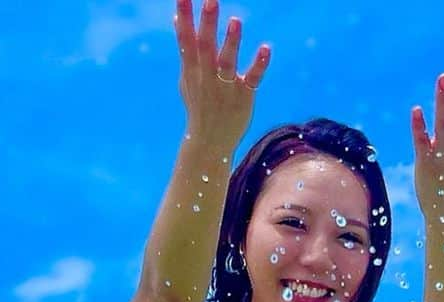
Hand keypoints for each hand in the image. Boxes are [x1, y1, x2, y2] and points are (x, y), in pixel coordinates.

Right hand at [174, 0, 270, 146]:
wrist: (209, 143)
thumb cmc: (200, 104)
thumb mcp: (188, 77)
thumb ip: (185, 47)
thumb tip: (177, 18)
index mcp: (192, 71)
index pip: (186, 40)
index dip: (185, 17)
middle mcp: (207, 77)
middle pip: (205, 47)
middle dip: (207, 24)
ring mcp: (225, 87)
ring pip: (227, 63)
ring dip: (231, 42)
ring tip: (235, 21)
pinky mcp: (244, 96)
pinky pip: (252, 79)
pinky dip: (259, 65)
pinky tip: (266, 48)